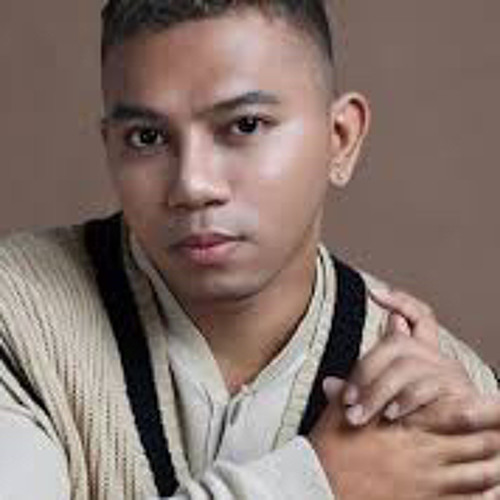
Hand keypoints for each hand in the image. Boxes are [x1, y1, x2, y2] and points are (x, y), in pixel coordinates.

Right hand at [309, 384, 499, 498]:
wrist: (318, 486)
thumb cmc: (332, 446)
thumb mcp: (347, 405)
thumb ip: (369, 373)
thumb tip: (385, 337)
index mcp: (408, 427)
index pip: (459, 414)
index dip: (486, 409)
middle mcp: (424, 455)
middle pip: (479, 444)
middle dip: (499, 434)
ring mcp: (427, 485)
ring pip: (479, 475)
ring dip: (495, 464)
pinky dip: (483, 495)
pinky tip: (488, 489)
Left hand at [329, 287, 475, 425]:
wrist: (462, 445)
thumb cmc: (423, 420)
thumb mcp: (388, 400)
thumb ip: (363, 388)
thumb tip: (328, 384)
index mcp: (424, 354)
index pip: (419, 317)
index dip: (401, 301)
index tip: (374, 293)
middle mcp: (438, 357)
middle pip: (397, 344)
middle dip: (365, 370)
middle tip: (347, 398)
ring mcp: (449, 373)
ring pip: (405, 367)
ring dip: (377, 391)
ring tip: (359, 413)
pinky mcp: (458, 393)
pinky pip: (425, 388)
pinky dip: (404, 400)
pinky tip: (391, 414)